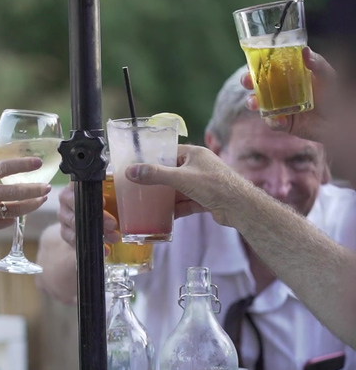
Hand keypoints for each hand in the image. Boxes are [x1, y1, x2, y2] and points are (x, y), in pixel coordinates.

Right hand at [0, 157, 50, 236]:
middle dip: (35, 190)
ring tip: (41, 199)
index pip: (4, 168)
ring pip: (15, 210)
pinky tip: (18, 210)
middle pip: (15, 192)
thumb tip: (20, 170)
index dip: (23, 165)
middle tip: (47, 187)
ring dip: (32, 205)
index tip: (38, 162)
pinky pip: (7, 221)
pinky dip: (14, 215)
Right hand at [57, 181, 120, 249]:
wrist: (95, 217)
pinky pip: (74, 239)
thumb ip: (115, 186)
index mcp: (77, 184)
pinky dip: (91, 245)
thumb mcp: (112, 191)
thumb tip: (131, 177)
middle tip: (113, 224)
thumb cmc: (107, 200)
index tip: (105, 202)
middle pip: (77, 207)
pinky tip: (104, 249)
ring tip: (113, 238)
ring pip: (75, 224)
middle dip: (97, 217)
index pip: (78, 185)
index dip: (91, 194)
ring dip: (95, 233)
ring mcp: (63, 215)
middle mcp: (66, 198)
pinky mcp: (64, 231)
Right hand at [125, 145, 248, 226]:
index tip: (138, 168)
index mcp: (194, 154)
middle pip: (172, 173)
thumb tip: (130, 171)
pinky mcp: (206, 199)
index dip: (153, 160)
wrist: (240, 207)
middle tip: (140, 188)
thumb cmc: (213, 185)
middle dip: (158, 182)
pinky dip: (176, 209)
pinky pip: (186, 202)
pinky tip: (165, 216)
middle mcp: (199, 166)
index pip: (169, 153)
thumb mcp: (180, 178)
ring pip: (179, 190)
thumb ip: (155, 175)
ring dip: (166, 198)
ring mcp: (203, 183)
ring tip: (149, 204)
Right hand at [242, 47, 337, 143]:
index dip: (257, 64)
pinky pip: (272, 122)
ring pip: (258, 104)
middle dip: (247, 82)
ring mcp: (279, 107)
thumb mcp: (327, 76)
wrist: (341, 119)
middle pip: (257, 84)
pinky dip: (273, 121)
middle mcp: (280, 90)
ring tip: (254, 103)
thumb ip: (317, 63)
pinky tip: (281, 120)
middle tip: (246, 81)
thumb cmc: (335, 94)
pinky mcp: (283, 123)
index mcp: (288, 76)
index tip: (251, 62)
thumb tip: (305, 51)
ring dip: (252, 102)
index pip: (268, 67)